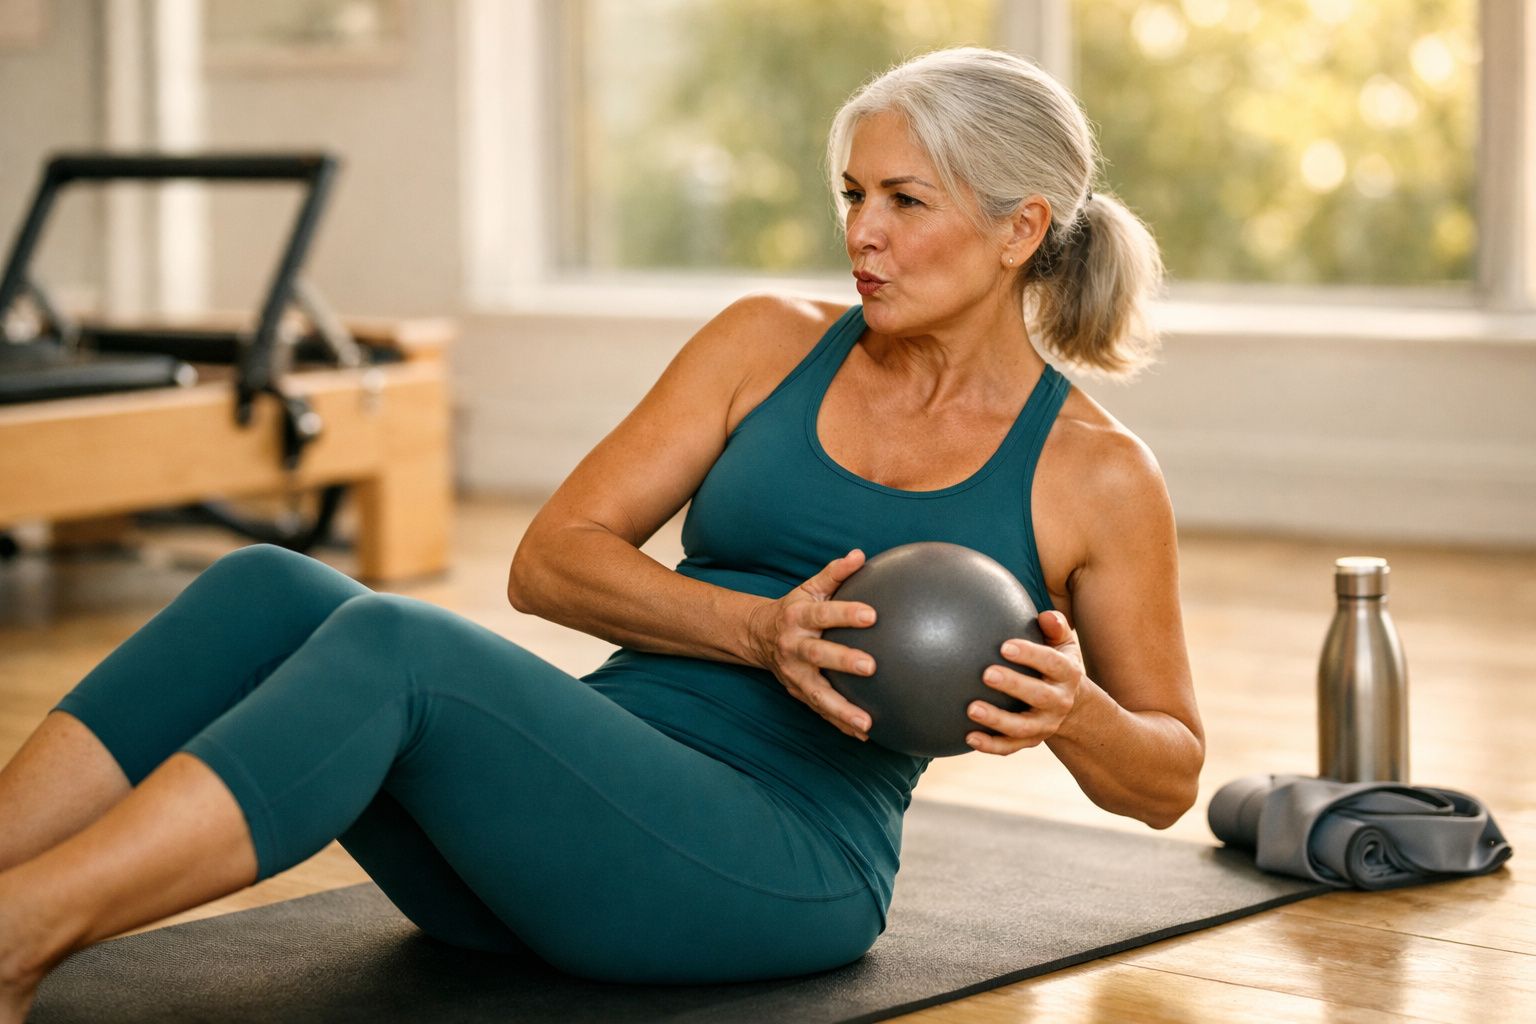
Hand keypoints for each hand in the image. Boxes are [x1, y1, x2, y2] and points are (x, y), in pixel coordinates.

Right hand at [747, 550, 877, 740]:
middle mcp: (794, 647)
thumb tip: (860, 555)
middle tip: (870, 666)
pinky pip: (820, 711)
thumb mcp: (808, 588)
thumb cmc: (794, 609)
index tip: (872, 615)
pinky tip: (864, 734)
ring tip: (866, 722)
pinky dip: (840, 724)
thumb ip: (834, 574)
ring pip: (818, 694)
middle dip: (843, 660)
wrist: (757, 636)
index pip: (823, 614)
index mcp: (798, 618)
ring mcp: (794, 674)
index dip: (846, 614)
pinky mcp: (798, 693)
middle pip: (818, 654)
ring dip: (842, 709)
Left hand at [965, 610, 1084, 755]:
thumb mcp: (1064, 645)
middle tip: (986, 673)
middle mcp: (1059, 702)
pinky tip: (968, 736)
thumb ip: (1055, 628)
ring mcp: (1045, 725)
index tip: (1004, 646)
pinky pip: (1010, 747)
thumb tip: (1045, 615)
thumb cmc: (1056, 665)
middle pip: (1039, 696)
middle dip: (1013, 685)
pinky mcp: (1030, 741)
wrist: (1072, 707)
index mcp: (1067, 674)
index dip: (1030, 655)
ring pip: (1023, 727)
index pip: (1052, 663)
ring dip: (997, 720)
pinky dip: (990, 745)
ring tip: (971, 709)